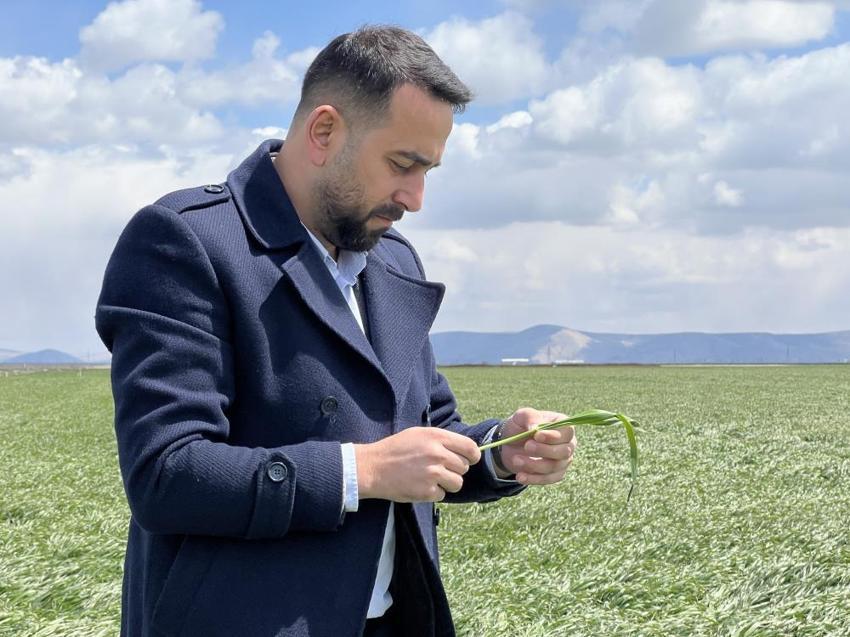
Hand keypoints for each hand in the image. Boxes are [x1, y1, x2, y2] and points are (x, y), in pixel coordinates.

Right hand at [354, 427, 480, 501]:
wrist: (373, 467)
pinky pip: (442, 494)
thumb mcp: (419, 434)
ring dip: (447, 483)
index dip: (472, 455)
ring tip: (431, 478)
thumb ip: (441, 440)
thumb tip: (463, 449)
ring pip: (458, 483)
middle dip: (455, 469)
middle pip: (464, 467)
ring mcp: (433, 474)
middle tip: (438, 468)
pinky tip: (420, 485)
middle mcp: (438, 454)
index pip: (470, 448)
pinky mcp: (427, 491)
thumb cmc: (395, 449)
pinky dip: (434, 493)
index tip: (469, 459)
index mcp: (437, 437)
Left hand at [496, 407, 576, 484]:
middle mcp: (568, 444)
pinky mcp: (555, 474)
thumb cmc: (520, 426)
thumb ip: (529, 417)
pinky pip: (548, 479)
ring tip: (516, 460)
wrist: (510, 445)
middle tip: (526, 446)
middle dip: (544, 450)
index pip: (567, 432)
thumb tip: (535, 428)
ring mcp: (563, 461)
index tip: (537, 435)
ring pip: (554, 466)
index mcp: (563, 426)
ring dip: (534, 465)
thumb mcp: (521, 416)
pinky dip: (534, 479)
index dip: (553, 435)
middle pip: (564, 451)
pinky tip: (520, 476)